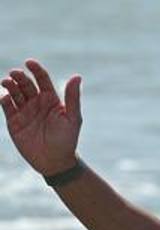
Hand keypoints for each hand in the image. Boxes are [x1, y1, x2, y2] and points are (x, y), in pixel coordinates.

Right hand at [1, 59, 81, 175]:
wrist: (54, 161)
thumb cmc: (67, 139)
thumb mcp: (73, 118)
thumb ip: (73, 97)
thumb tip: (77, 76)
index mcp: (51, 100)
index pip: (42, 80)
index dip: (36, 70)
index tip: (29, 62)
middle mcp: (37, 103)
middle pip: (26, 84)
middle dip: (19, 76)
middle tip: (15, 74)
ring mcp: (24, 111)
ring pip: (14, 92)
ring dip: (9, 85)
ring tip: (7, 83)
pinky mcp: (13, 121)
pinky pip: (6, 106)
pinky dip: (4, 99)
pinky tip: (5, 97)